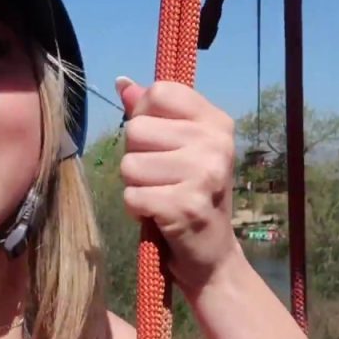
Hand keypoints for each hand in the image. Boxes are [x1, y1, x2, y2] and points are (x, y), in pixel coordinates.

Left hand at [116, 77, 238, 296]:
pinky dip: (136, 208)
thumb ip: (152, 113)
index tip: (159, 142)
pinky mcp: (185, 206)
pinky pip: (132, 195)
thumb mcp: (181, 148)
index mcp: (216, 122)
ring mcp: (203, 174)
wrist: (212, 256)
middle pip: (136, 129)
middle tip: (161, 178)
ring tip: (161, 197)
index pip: (159, 92)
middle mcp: (215, 143)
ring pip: (129, 164)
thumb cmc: (191, 196)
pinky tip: (158, 215)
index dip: (144, 116)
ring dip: (136, 185)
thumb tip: (123, 83)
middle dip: (137, 157)